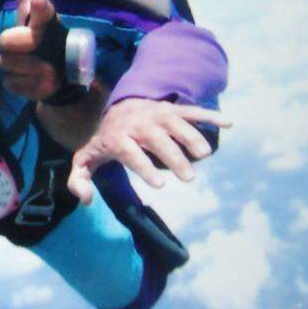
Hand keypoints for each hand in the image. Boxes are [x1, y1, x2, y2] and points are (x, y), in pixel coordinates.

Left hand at [0, 0, 59, 99]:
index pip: (42, 12)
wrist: (62, 77)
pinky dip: (16, 83)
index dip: (39, 7)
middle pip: (6, 42)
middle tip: (25, 47)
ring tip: (28, 63)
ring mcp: (47, 69)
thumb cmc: (42, 37)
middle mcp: (49, 43)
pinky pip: (11, 84)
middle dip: (9, 45)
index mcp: (46, 22)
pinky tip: (30, 79)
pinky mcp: (41, 90)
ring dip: (11, 65)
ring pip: (5, 65)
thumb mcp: (32, 9)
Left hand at [66, 99, 230, 203]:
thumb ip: (79, 180)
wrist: (116, 108)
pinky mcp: (172, 110)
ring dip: (191, 136)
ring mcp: (156, 114)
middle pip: (156, 138)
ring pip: (175, 123)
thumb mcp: (86, 160)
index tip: (160, 184)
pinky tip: (228, 123)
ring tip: (204, 155)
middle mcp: (138, 124)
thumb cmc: (106, 142)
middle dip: (172, 156)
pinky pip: (191, 111)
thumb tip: (85, 200)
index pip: (129, 151)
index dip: (144, 167)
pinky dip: (209, 115)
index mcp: (117, 137)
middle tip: (189, 177)